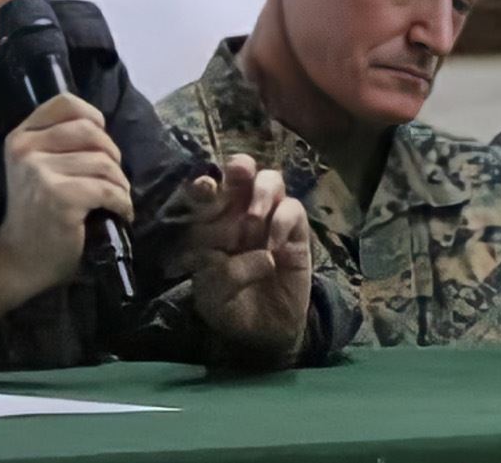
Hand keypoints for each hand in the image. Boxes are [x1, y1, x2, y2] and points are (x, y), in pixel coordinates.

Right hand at [0, 93, 131, 326]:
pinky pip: (108, 189)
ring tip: (114, 199)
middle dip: (112, 155)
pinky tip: (119, 213)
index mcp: (21, 136)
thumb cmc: (35, 213)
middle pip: (92, 132)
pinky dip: (122, 202)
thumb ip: (58, 143)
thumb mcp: (36, 167)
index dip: (93, 118)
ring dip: (120, 184)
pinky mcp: (60, 197)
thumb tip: (101, 128)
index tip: (100, 142)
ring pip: (104, 163)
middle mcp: (26, 149)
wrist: (18, 259)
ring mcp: (41, 172)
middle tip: (110, 179)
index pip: (66, 103)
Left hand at [184, 154, 311, 367]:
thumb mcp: (213, 297)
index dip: (204, 184)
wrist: (263, 332)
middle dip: (240, 167)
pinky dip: (284, 221)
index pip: (204, 193)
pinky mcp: (296, 232)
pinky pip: (293, 209)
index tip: (204, 187)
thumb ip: (226, 275)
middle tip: (240, 174)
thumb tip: (264, 256)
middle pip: (241, 172)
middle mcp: (239, 212)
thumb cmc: (230, 307)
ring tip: (255, 221)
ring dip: (263, 192)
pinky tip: (275, 246)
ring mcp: (269, 218)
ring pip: (271, 180)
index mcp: (210, 223)